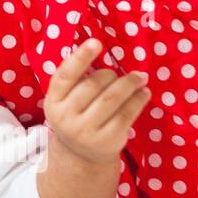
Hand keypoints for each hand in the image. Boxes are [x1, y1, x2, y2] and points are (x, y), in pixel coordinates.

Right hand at [42, 39, 149, 165]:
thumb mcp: (65, 101)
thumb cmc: (76, 117)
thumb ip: (76, 82)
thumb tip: (101, 54)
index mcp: (53, 102)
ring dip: (129, 84)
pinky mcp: (106, 141)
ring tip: (140, 77)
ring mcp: (85, 131)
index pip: (65, 76)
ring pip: (112, 98)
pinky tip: (144, 93)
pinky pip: (126, 114)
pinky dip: (138, 100)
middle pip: (93, 85)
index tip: (96, 42)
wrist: (81, 155)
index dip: (80, 57)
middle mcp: (65, 117)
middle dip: (111, 74)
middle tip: (121, 72)